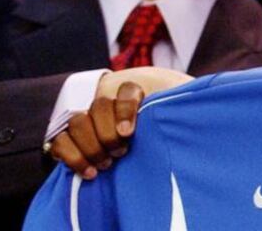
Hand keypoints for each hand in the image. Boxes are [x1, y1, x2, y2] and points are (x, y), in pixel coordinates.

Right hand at [47, 67, 192, 178]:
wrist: (154, 136)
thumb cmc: (172, 119)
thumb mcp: (181, 108)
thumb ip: (186, 101)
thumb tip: (201, 95)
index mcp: (138, 89)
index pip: (126, 90)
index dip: (124, 111)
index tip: (128, 133)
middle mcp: (111, 100)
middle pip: (98, 107)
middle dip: (107, 133)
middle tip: (120, 152)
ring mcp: (91, 118)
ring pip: (77, 122)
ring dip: (90, 146)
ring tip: (107, 164)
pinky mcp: (75, 139)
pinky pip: (61, 141)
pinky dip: (72, 157)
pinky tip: (90, 172)